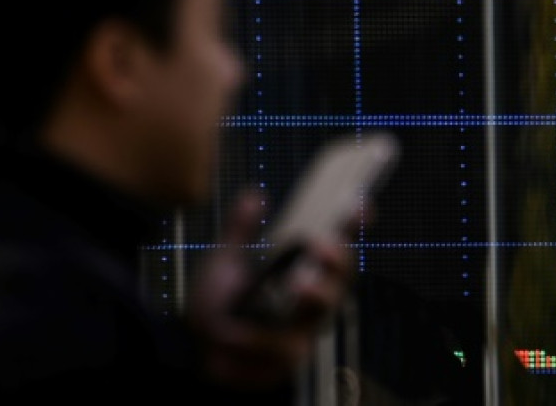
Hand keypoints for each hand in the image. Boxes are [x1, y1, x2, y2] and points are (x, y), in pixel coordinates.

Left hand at [188, 190, 352, 389]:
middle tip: (320, 245)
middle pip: (341, 278)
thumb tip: (254, 195)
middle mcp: (310, 298)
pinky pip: (279, 347)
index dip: (352, 226)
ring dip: (311, 297)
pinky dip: (253, 338)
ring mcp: (302, 329)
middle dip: (336, 260)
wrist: (197, 346)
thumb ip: (240, 229)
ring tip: (296, 285)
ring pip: (320, 314)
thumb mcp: (225, 260)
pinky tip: (232, 332)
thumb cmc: (219, 301)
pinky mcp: (286, 359)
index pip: (335, 245)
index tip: (359, 206)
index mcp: (302, 269)